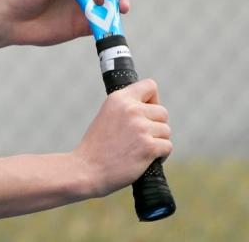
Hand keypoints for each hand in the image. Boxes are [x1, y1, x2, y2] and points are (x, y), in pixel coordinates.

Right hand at [73, 79, 171, 196]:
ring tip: (139, 149)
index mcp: (119, 98)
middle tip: (140, 137)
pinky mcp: (148, 146)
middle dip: (156, 125)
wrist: (87, 169)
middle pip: (162, 112)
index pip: (150, 86)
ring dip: (158, 141)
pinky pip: (167, 146)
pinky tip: (145, 158)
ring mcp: (141, 128)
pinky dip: (160, 155)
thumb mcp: (107, 115)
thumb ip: (126, 108)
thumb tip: (150, 109)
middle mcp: (131, 109)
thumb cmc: (97, 146)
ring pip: (166, 131)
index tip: (145, 112)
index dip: (152, 100)